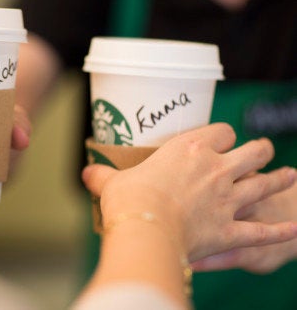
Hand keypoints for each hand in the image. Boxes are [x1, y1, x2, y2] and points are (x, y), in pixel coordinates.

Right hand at [82, 123, 296, 261]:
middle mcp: (218, 170)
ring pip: (268, 184)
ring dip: (281, 179)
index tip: (221, 142)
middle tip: (261, 153)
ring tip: (290, 175)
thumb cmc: (128, 200)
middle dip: (261, 151)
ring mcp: (229, 200)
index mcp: (191, 150)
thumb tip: (86, 174)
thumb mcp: (113, 183)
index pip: (222, 132)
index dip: (225, 136)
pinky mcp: (232, 229)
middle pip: (254, 151)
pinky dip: (281, 231)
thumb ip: (103, 176)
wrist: (145, 230)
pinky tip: (294, 228)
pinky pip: (264, 230)